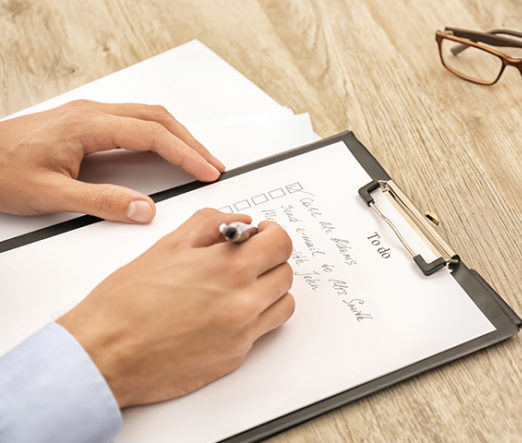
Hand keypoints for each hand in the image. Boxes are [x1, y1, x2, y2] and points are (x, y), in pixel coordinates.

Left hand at [0, 100, 224, 222]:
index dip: (185, 154)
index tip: (207, 170)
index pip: (152, 135)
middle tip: (212, 165)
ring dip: (177, 136)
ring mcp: (89, 115)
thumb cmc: (0, 171)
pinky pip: (134, 120)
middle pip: (158, 118)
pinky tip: (165, 148)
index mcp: (87, 125)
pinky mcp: (85, 122)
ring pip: (148, 116)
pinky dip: (159, 134)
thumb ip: (101, 202)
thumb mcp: (50, 195)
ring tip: (197, 157)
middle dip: (190, 142)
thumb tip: (144, 209)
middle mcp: (91, 113)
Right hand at [57, 208, 294, 407]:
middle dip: (269, 260)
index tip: (262, 235)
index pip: (281, 243)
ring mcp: (242, 333)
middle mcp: (243, 302)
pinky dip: (254, 318)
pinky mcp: (235, 357)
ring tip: (242, 286)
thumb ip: (209, 226)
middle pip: (285, 272)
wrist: (103, 355)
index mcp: (229, 268)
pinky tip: (227, 312)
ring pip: (283, 304)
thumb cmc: (125, 305)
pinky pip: (263, 331)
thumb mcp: (166, 246)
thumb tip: (239, 221)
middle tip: (248, 259)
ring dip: (269, 290)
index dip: (272, 234)